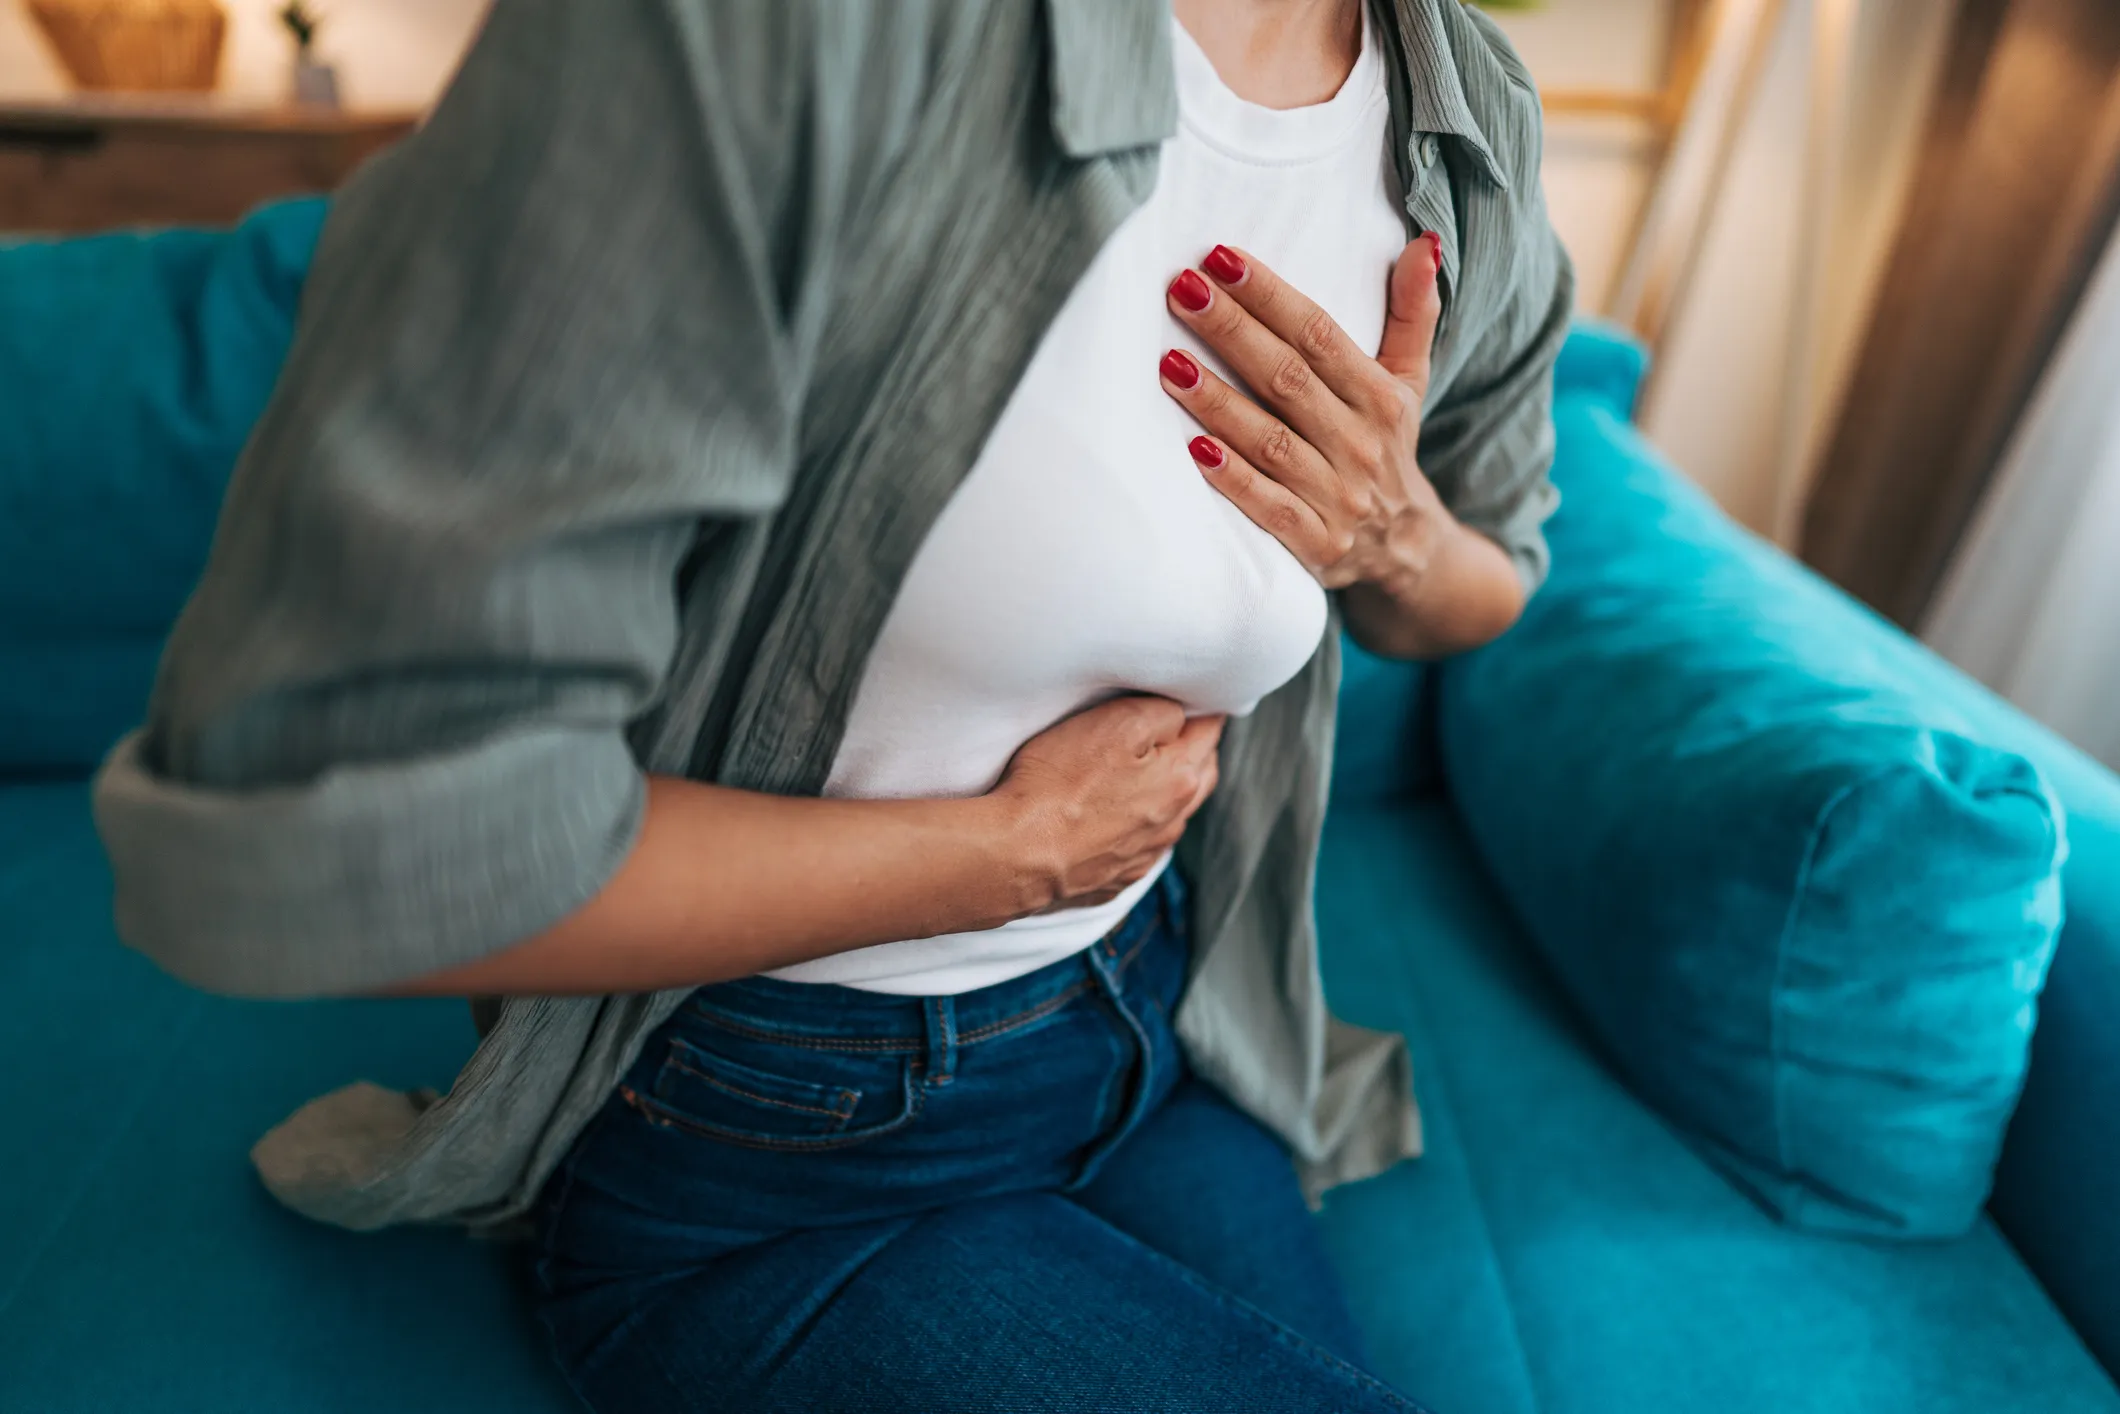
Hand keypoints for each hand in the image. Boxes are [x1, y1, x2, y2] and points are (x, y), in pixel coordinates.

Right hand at [988, 695, 1223, 913]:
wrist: (1016, 854)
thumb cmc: (1060, 783)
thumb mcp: (1117, 722)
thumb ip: (1162, 713)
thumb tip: (1181, 717)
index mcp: (1180, 780)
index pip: (1209, 732)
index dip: (1199, 710)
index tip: (1187, 699)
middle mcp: (1171, 823)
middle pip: (1201, 775)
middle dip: (1194, 750)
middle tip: (1173, 730)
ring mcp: (1143, 856)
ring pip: (1173, 815)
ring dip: (1166, 792)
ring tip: (1140, 773)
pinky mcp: (1115, 878)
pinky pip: (1140, 846)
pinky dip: (1136, 828)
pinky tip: (1113, 818)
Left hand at [1158, 237, 1448, 594]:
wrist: (1407, 551)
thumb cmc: (1388, 447)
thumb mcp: (1409, 381)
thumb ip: (1414, 312)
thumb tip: (1425, 242)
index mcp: (1380, 397)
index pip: (1319, 335)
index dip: (1270, 295)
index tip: (1222, 258)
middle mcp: (1360, 443)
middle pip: (1288, 379)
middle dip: (1233, 331)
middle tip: (1182, 290)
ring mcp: (1337, 496)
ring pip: (1271, 441)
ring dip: (1219, 402)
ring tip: (1169, 364)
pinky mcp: (1315, 544)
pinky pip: (1269, 507)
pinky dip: (1234, 479)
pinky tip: (1193, 448)